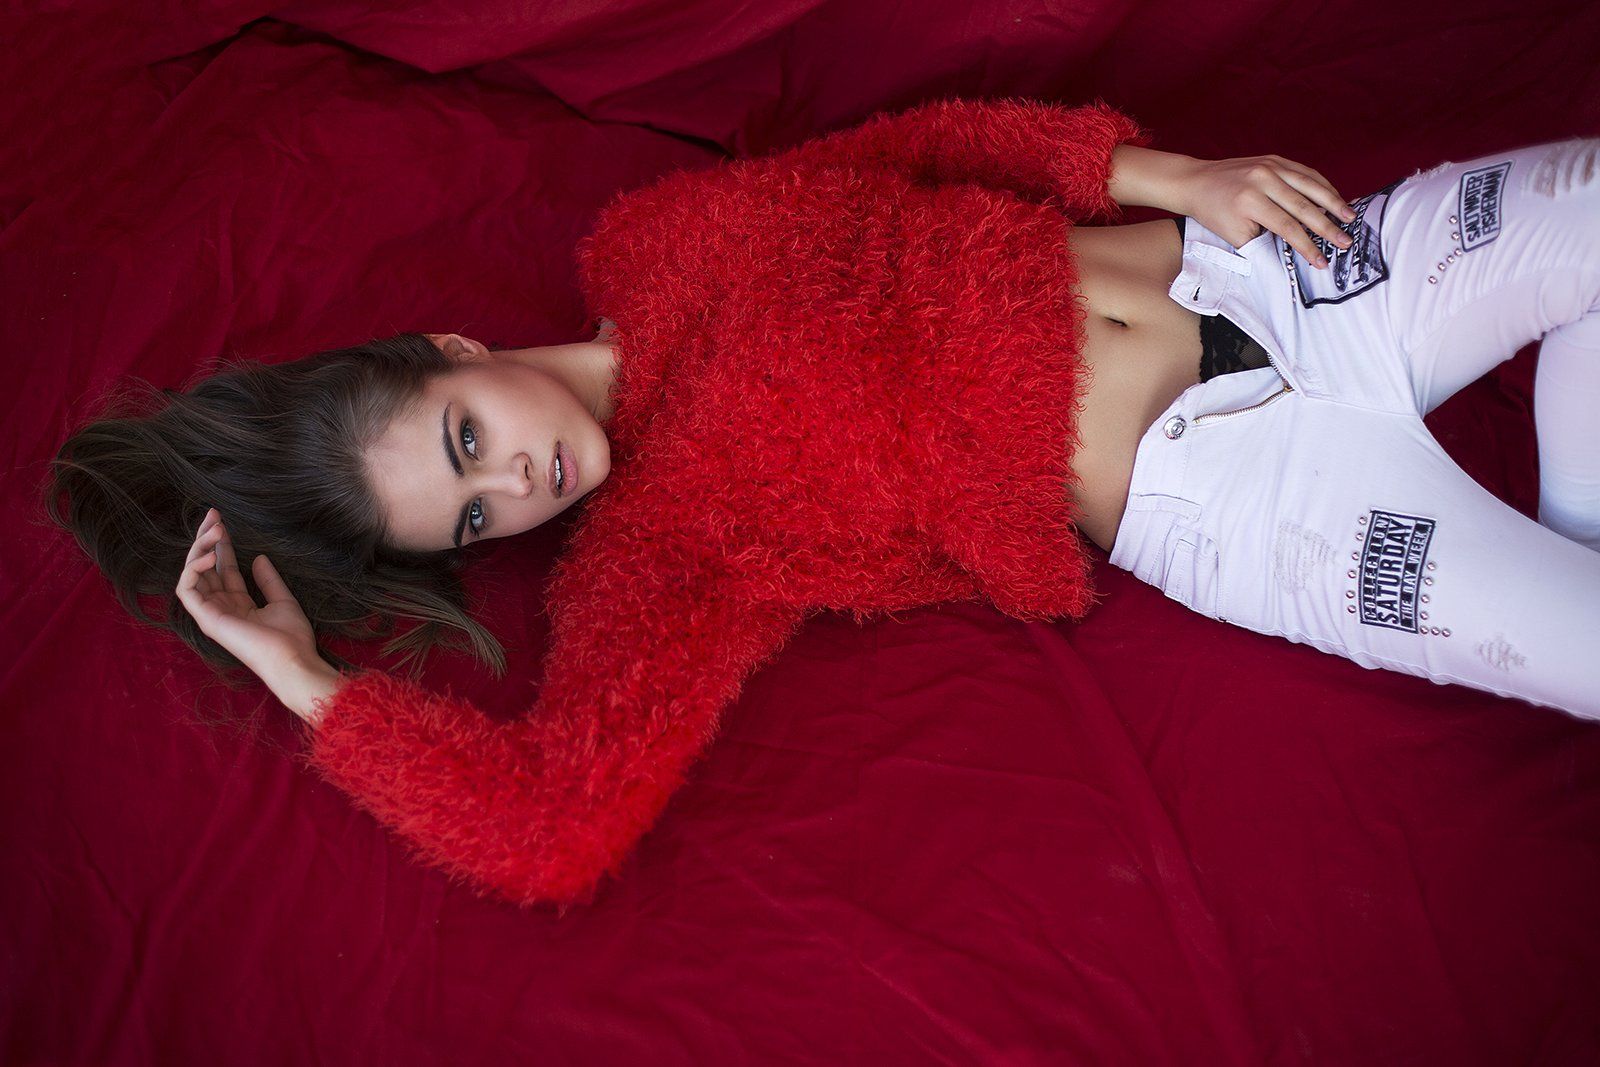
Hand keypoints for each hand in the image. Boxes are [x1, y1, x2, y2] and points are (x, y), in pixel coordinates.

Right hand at [175, 507, 329, 721]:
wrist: (293, 658)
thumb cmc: (291, 636)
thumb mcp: (282, 599)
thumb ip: (268, 580)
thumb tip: (259, 557)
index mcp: (238, 604)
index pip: (223, 569)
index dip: (221, 545)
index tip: (223, 521)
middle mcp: (221, 607)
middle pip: (204, 567)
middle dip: (205, 539)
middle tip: (213, 514)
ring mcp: (211, 614)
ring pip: (191, 574)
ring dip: (199, 548)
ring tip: (216, 530)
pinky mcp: (206, 619)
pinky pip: (186, 590)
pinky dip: (192, 569)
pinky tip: (209, 555)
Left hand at [1174, 154, 1359, 269]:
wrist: (1197, 182)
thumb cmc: (1214, 213)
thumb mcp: (1234, 235)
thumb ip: (1262, 241)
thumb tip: (1292, 252)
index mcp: (1250, 201)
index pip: (1286, 227)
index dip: (1306, 246)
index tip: (1321, 262)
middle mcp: (1262, 180)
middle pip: (1303, 205)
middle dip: (1327, 226)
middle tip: (1345, 242)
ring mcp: (1270, 165)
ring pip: (1310, 184)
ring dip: (1333, 202)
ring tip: (1350, 217)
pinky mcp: (1274, 159)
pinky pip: (1305, 173)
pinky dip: (1322, 185)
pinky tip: (1336, 198)